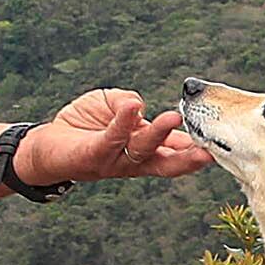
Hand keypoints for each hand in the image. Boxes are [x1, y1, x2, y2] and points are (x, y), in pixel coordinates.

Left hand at [22, 87, 210, 186]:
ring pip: (141, 150)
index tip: (217, 144)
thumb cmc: (84, 126)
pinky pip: (111, 138)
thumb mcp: (111, 105)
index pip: (174, 152)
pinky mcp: (93, 155)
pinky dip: (122, 122)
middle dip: (188, 158)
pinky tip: (132, 108)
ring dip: (159, 134)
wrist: (47, 145)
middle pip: (166, 163)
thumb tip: (138, 105)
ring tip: (175, 119)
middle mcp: (133, 161)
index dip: (194, 148)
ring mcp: (114, 160)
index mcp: (144, 151)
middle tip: (209, 151)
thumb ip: (127, 102)